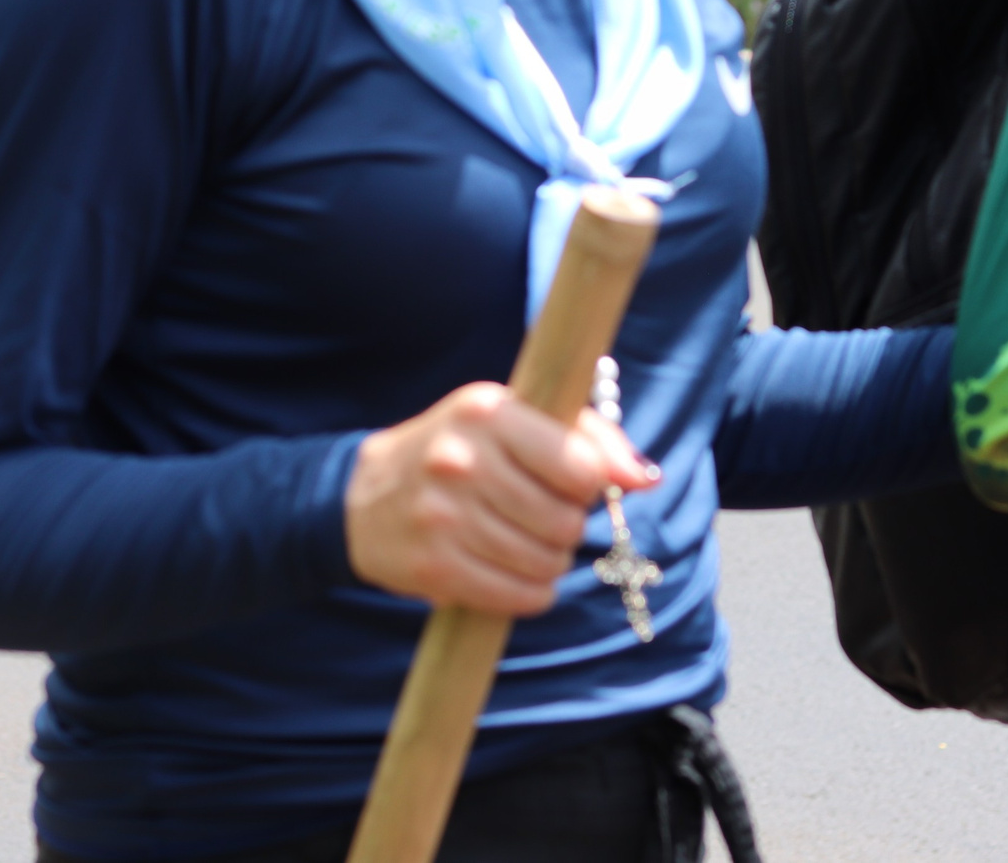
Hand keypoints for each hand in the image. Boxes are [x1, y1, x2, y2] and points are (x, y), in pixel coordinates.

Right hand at [346, 383, 658, 616]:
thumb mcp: (512, 420)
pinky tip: (508, 571)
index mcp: (488, 411)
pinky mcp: (435, 567)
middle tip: (538, 516)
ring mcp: (444, 516)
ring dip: (547, 561)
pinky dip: (528, 592)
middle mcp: (462, 460)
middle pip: (566, 522)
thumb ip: (587, 437)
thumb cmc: (458, 451)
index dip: (586, 483)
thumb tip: (645, 477)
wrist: (362, 497)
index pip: (580, 467)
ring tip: (519, 541)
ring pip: (547, 562)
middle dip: (565, 527)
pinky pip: (520, 596)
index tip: (566, 482)